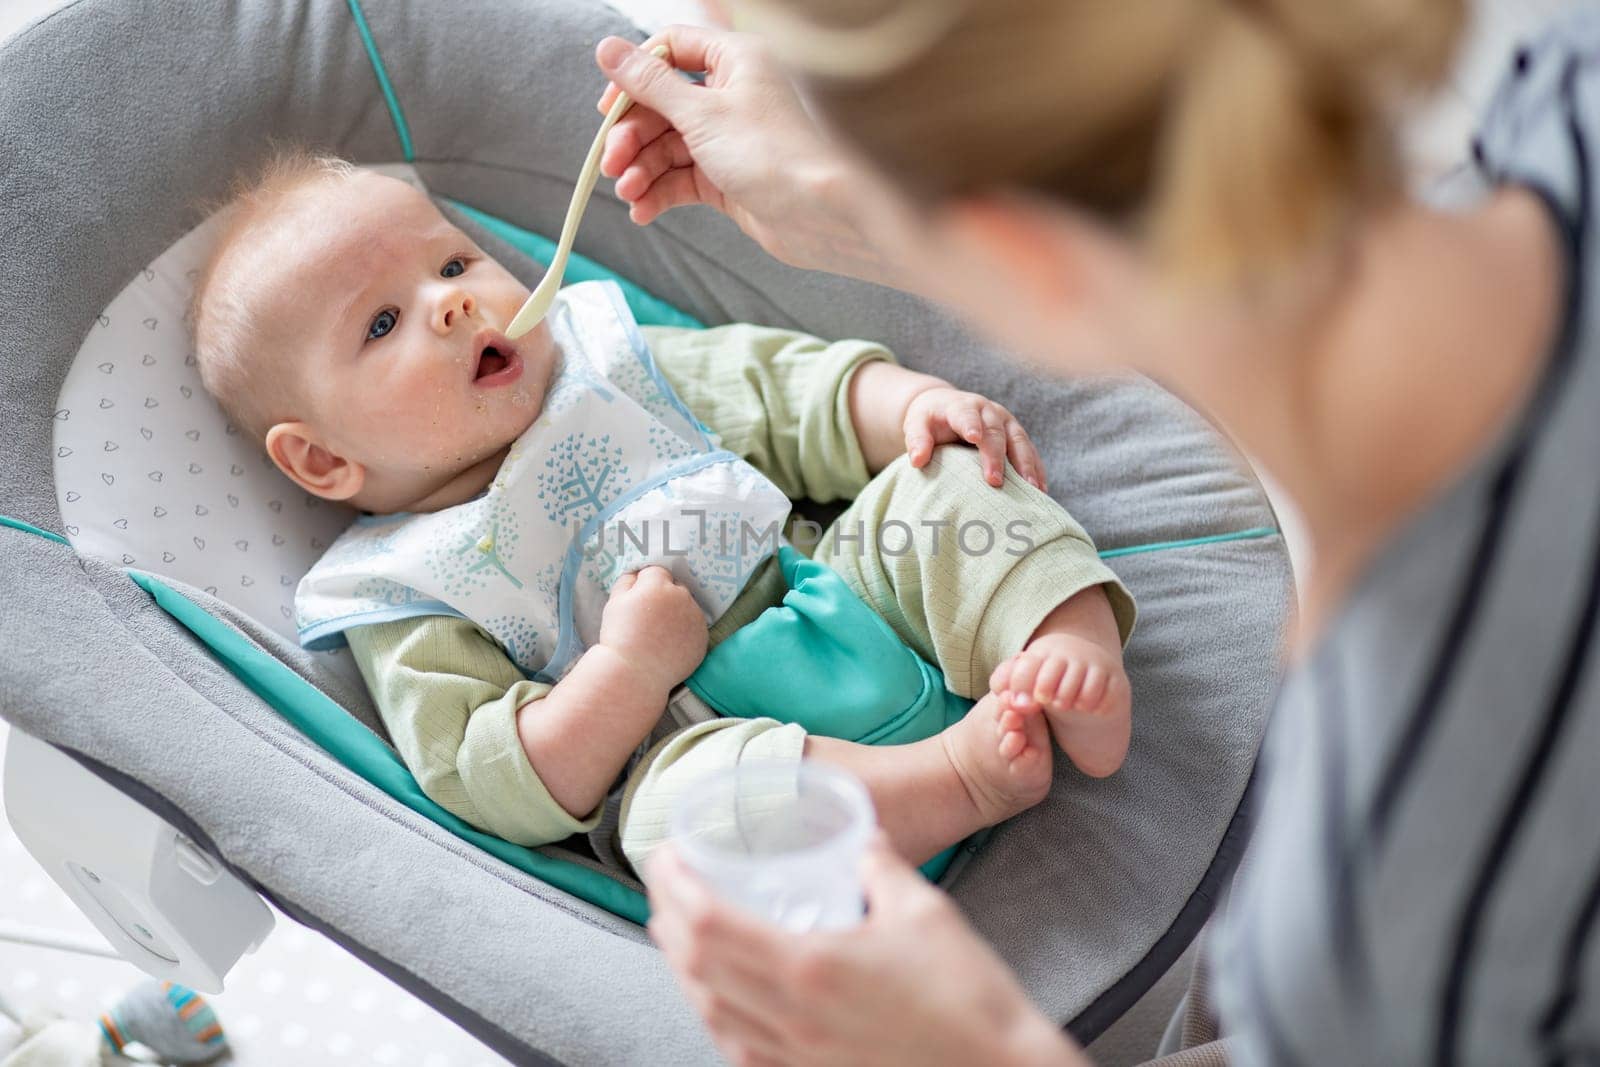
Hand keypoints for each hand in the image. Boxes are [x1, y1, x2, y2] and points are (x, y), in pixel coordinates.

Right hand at [594, 28, 878, 275]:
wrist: (819, 217)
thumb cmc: (773, 155)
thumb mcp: (700, 113)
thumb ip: (650, 83)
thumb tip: (607, 49)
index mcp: (734, 60)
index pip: (671, 50)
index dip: (635, 77)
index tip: (609, 107)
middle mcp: (732, 94)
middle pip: (662, 104)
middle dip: (633, 136)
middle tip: (612, 161)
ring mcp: (729, 138)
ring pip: (668, 145)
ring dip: (642, 169)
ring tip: (629, 192)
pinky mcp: (727, 177)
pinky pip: (682, 178)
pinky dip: (660, 192)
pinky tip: (642, 210)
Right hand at [598, 566, 707, 691]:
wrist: (635, 673)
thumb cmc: (619, 636)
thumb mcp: (615, 602)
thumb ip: (628, 580)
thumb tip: (638, 572)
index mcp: (658, 585)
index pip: (657, 572)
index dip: (646, 585)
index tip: (639, 601)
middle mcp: (681, 597)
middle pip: (675, 588)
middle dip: (664, 597)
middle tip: (649, 618)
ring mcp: (695, 617)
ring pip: (687, 607)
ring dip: (677, 613)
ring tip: (659, 633)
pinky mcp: (703, 637)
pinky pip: (695, 627)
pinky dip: (686, 632)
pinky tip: (670, 644)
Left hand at [647, 837, 1080, 1066]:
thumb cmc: (968, 996)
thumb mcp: (923, 910)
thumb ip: (880, 864)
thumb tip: (859, 834)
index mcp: (810, 967)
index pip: (710, 924)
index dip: (674, 887)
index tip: (663, 855)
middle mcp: (791, 1018)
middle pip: (697, 970)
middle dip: (667, 922)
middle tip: (662, 886)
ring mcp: (798, 1058)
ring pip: (711, 1017)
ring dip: (682, 972)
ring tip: (676, 937)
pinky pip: (741, 1053)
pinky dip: (716, 1021)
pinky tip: (720, 1005)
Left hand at [904, 386, 1045, 490]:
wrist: (946, 407)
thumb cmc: (930, 420)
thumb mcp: (916, 424)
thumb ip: (916, 439)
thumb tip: (917, 460)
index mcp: (962, 406)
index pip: (966, 414)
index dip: (971, 425)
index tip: (974, 438)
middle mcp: (988, 411)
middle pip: (996, 433)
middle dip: (997, 457)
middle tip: (995, 481)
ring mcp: (1006, 422)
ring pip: (1020, 441)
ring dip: (1026, 465)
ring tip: (1031, 488)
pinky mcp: (1016, 435)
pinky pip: (1030, 452)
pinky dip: (1036, 470)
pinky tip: (1041, 490)